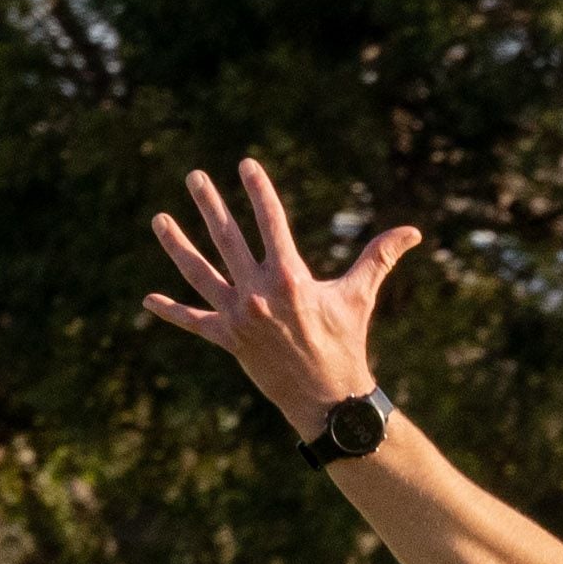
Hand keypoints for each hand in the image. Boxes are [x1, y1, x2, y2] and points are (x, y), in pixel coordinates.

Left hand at [140, 158, 417, 439]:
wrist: (326, 397)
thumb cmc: (345, 342)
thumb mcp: (359, 295)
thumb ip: (379, 257)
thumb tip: (413, 231)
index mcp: (289, 276)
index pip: (270, 221)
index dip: (257, 190)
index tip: (244, 165)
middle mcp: (258, 293)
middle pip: (226, 238)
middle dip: (208, 204)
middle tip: (194, 177)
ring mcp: (239, 316)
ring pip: (200, 273)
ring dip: (177, 245)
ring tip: (159, 219)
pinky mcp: (228, 340)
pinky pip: (194, 322)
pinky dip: (172, 311)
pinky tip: (148, 299)